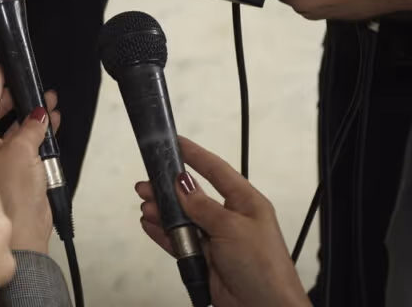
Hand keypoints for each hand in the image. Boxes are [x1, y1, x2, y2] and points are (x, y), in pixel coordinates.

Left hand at [0, 64, 59, 252]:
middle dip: (13, 100)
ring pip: (13, 130)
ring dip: (30, 116)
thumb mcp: (21, 149)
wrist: (23, 229)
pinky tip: (51, 123)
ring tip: (47, 101)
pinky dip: (38, 133)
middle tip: (24, 84)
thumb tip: (38, 115)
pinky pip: (26, 144)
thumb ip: (31, 127)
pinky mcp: (15, 172)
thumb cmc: (11, 195)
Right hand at [136, 137, 309, 306]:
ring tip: (147, 207)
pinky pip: (178, 240)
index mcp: (246, 202)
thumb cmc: (264, 268)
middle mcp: (230, 218)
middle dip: (168, 189)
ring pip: (182, 218)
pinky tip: (151, 224)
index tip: (175, 142)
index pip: (217, 170)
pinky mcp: (204, 258)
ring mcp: (216, 239)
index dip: (195, 155)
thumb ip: (202, 205)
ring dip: (163, 212)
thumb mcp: (232, 227)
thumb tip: (183, 184)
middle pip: (193, 195)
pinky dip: (163, 233)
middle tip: (147, 183)